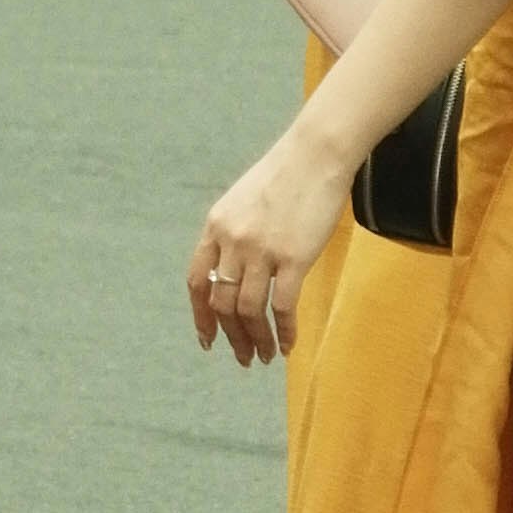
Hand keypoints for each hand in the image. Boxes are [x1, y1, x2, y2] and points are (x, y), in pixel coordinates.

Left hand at [189, 124, 351, 364]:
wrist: (315, 154)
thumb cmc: (284, 176)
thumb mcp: (242, 201)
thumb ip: (232, 233)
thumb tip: (232, 269)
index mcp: (215, 227)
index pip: (197, 282)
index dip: (200, 315)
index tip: (208, 339)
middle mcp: (232, 241)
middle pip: (221, 302)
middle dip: (230, 337)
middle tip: (243, 358)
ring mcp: (261, 250)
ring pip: (249, 310)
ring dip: (256, 339)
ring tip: (264, 357)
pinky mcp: (293, 257)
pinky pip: (282, 305)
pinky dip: (284, 330)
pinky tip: (288, 345)